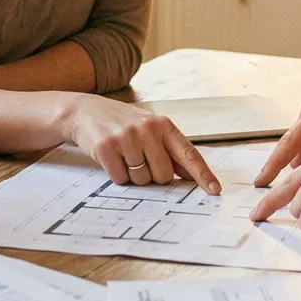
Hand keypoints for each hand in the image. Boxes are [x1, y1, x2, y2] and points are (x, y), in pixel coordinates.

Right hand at [66, 94, 220, 193]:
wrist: (86, 111)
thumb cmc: (123, 123)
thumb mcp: (150, 128)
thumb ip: (170, 150)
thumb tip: (191, 176)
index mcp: (163, 124)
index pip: (188, 154)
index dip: (203, 174)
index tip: (215, 190)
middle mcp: (147, 129)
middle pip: (163, 175)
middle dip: (153, 175)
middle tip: (139, 158)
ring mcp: (127, 137)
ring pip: (142, 180)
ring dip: (133, 175)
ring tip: (124, 155)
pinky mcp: (107, 147)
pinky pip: (121, 179)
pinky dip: (117, 174)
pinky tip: (112, 158)